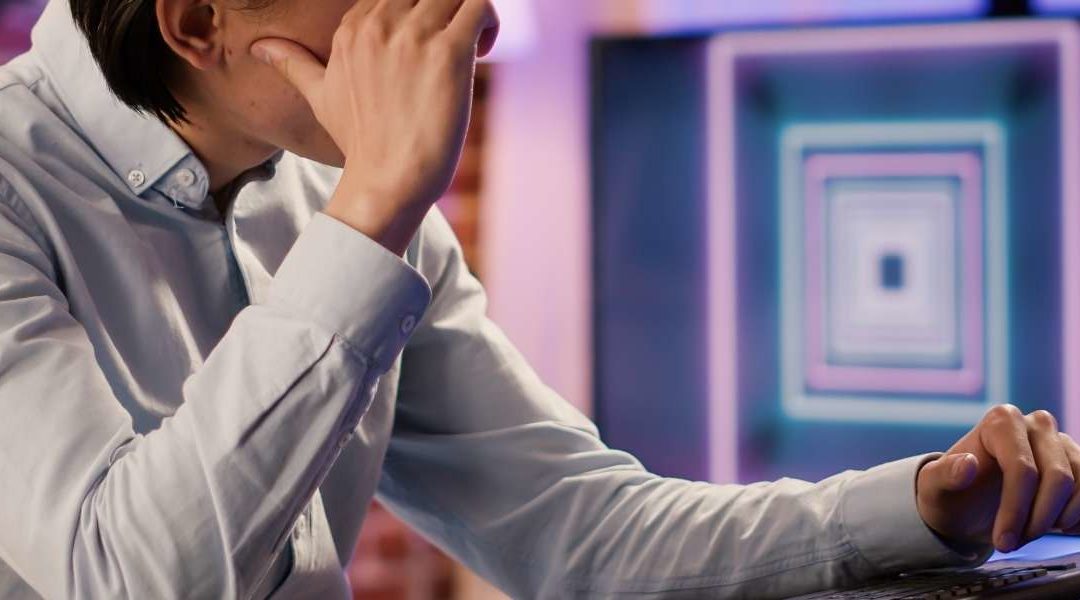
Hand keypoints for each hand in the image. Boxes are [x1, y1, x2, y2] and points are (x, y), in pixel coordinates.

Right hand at [251, 0, 499, 254]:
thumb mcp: (319, 96)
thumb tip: (258, 48)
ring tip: (474, 45)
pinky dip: (489, 19)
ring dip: (471, 9)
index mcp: (353, 29)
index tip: (426, 48)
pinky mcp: (449, 54)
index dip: (417, 12)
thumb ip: (292, 63)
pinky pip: (480, 5)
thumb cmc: (359, 143)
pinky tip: (483, 52)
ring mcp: (414, 37)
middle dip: (445, 6)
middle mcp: (380, 25)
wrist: (385, 181)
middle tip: (456, 40)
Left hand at [916, 404, 1079, 552]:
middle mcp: (1037, 424)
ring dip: (1060, 520)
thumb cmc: (951, 491)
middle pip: (1058, 478)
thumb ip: (943, 475)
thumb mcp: (933, 486)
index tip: (1003, 542)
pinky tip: (1056, 527)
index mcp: (1001, 421)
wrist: (969, 502)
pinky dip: (1078, 516)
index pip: (1022, 469)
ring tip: (1030, 534)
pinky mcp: (1077, 462)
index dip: (1016, 510)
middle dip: (1038, 520)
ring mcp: (1061, 442)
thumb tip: (968, 464)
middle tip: (1015, 543)